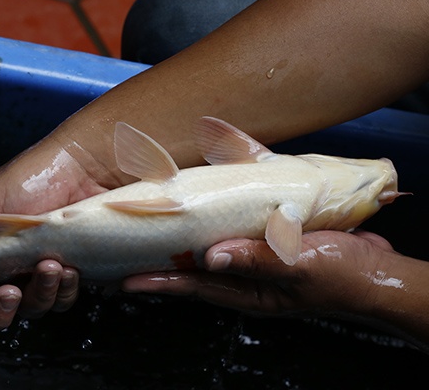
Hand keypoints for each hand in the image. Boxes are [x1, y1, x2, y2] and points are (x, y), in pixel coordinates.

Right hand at [0, 140, 114, 347]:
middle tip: (9, 292)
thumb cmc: (33, 176)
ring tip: (51, 266)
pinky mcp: (68, 271)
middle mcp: (5, 265)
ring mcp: (36, 271)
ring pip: (32, 307)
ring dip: (39, 294)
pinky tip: (71, 269)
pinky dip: (66, 290)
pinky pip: (63, 298)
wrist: (85, 166)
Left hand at [123, 230, 396, 318]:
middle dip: (162, 264)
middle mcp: (246, 278)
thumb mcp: (301, 265)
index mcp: (248, 291)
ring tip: (153, 232)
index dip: (159, 283)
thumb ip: (258, 260)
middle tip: (129, 253)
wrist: (377, 270)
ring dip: (183, 243)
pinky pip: (233, 234)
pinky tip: (203, 211)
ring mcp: (256, 262)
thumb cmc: (343, 275)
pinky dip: (215, 222)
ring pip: (210, 252)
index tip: (126, 280)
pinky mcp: (267, 243)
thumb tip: (211, 258)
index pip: (193, 287)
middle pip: (194, 272)